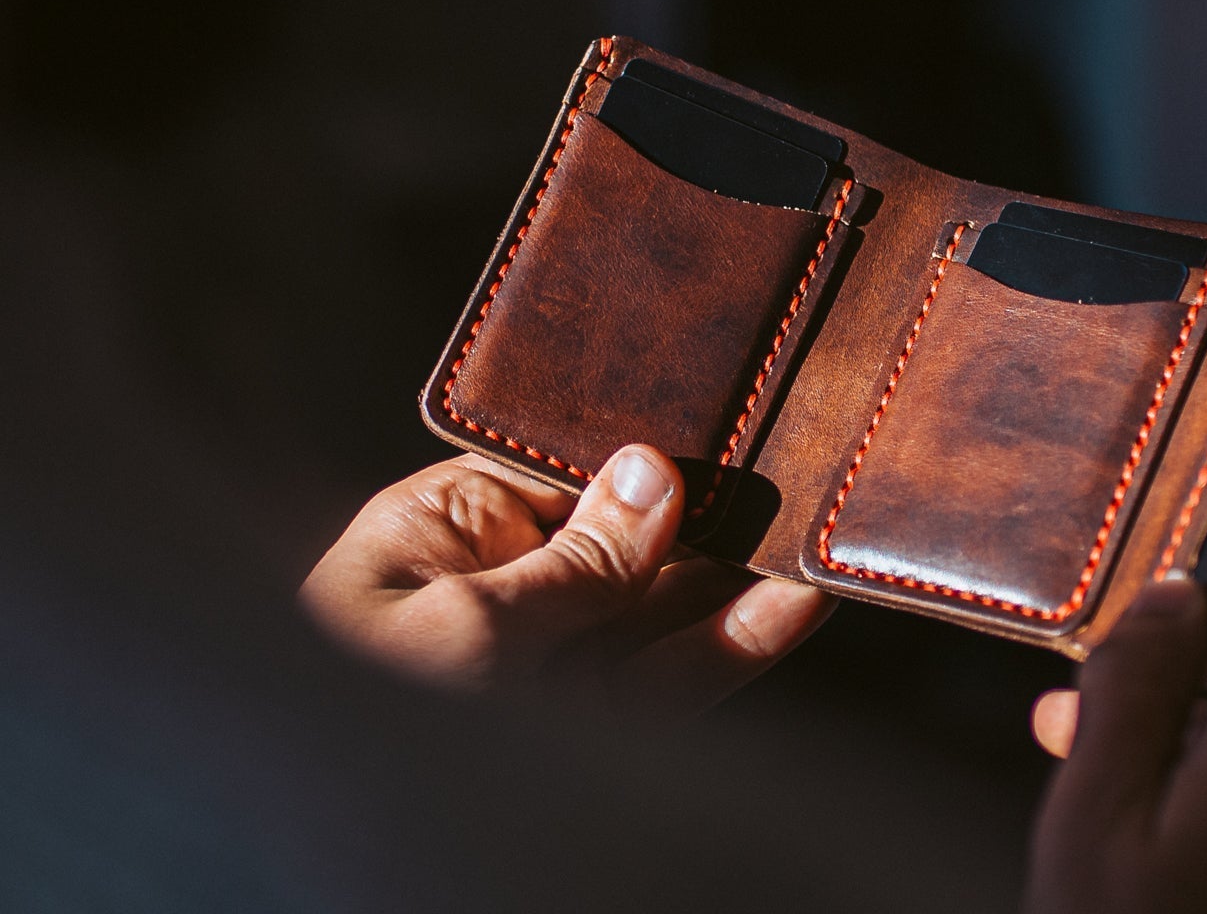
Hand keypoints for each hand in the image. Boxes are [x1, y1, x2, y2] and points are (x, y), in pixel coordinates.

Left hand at [299, 445, 833, 715]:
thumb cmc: (354, 706)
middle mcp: (513, 587)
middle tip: (799, 476)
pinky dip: (733, 644)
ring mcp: (556, 661)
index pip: (574, 472)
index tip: (729, 425)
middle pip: (633, 537)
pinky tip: (788, 606)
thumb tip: (655, 475)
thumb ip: (575, 560)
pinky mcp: (591, 728)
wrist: (321, 852)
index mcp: (453, 528)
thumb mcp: (463, 624)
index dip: (651, 454)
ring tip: (814, 535)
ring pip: (666, 609)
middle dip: (713, 511)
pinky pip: (674, 676)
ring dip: (741, 577)